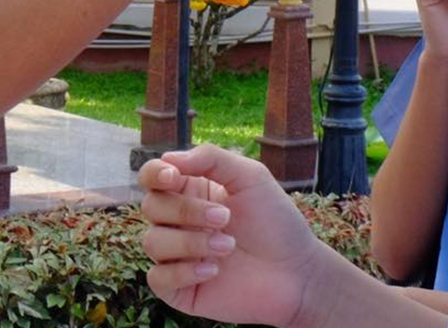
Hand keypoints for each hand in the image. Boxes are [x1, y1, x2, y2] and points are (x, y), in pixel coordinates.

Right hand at [139, 145, 318, 326]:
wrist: (297, 272)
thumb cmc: (275, 221)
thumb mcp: (250, 176)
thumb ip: (210, 158)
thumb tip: (168, 158)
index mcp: (189, 190)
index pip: (151, 176)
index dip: (154, 174)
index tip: (174, 177)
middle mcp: (177, 222)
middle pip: (151, 206)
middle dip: (186, 210)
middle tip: (225, 217)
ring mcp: (177, 255)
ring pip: (152, 242)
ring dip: (190, 243)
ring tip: (228, 246)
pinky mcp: (180, 288)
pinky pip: (157, 278)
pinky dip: (182, 272)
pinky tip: (213, 270)